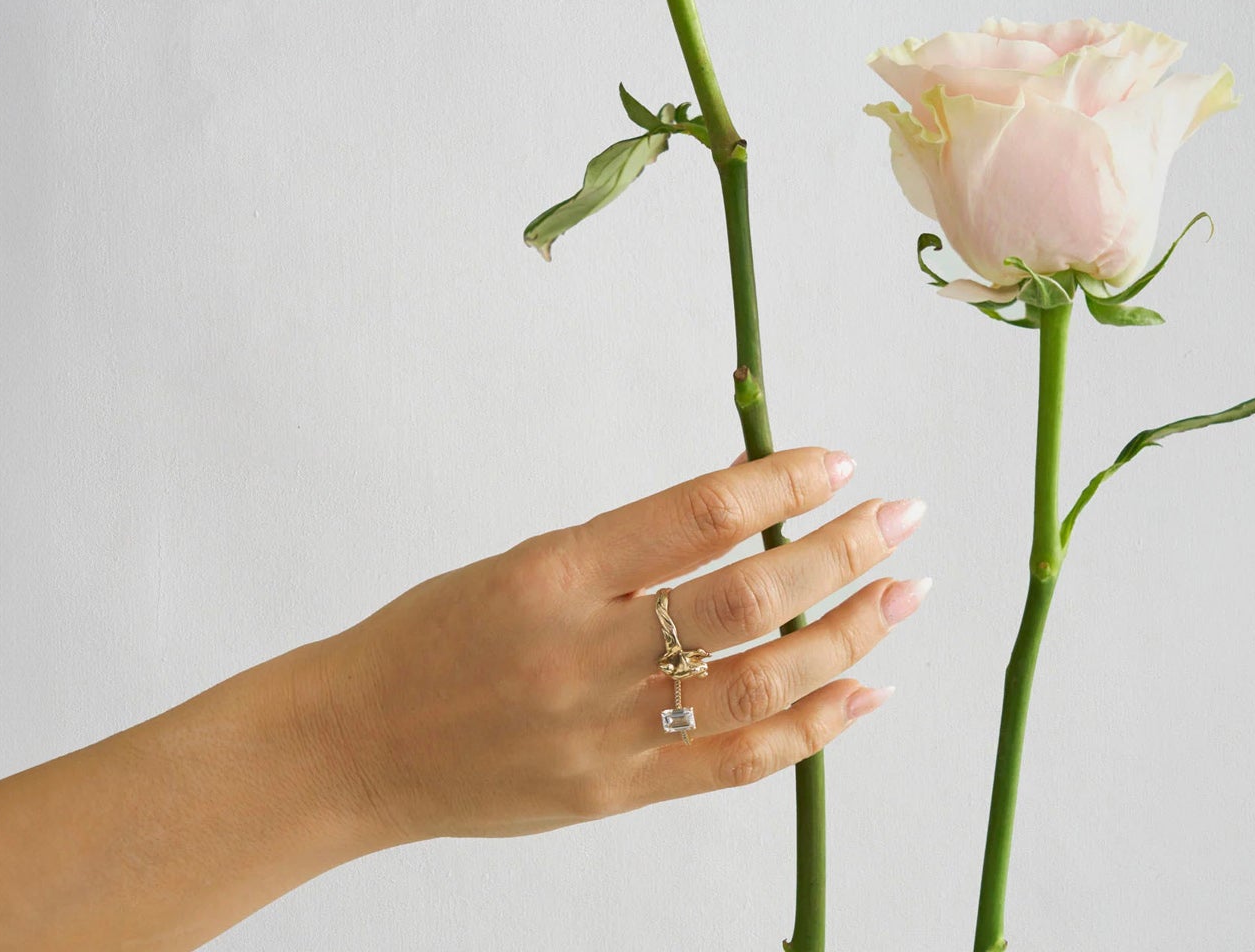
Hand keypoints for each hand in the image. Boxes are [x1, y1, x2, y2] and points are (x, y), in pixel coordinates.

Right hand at [287, 446, 934, 842]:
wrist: (348, 748)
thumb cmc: (434, 639)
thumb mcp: (520, 563)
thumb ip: (631, 547)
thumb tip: (749, 500)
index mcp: (553, 573)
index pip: (697, 515)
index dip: (782, 484)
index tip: (840, 461)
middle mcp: (584, 652)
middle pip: (747, 598)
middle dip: (842, 550)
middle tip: (903, 516)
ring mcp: (605, 731)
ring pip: (759, 683)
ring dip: (849, 635)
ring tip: (905, 593)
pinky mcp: (616, 793)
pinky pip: (736, 762)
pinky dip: (811, 727)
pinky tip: (864, 690)